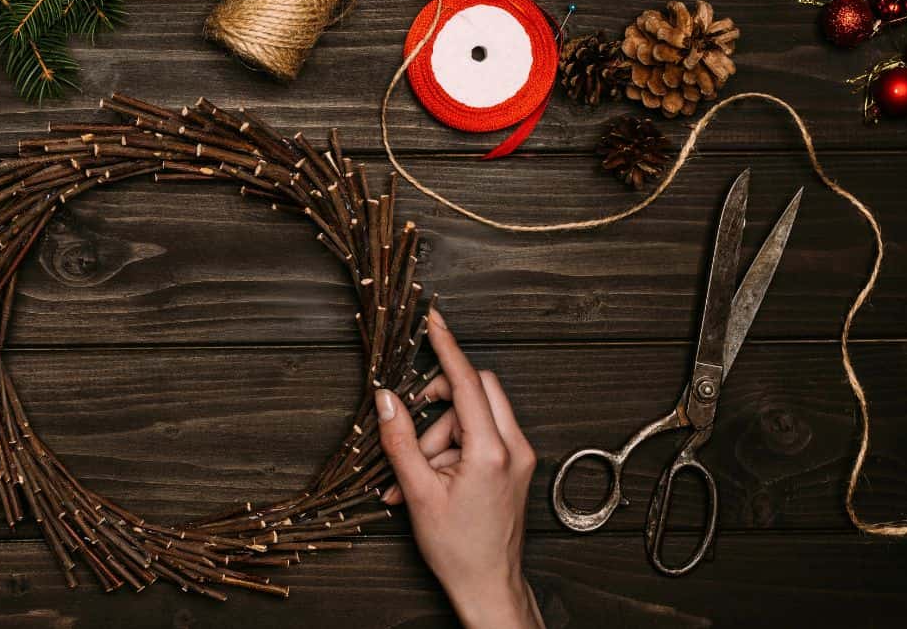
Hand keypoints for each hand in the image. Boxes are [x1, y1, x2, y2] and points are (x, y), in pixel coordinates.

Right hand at [376, 311, 542, 628]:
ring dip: (441, 437)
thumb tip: (386, 399)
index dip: (447, 347)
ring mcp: (519, 457)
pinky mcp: (516, 466)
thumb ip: (400, 439)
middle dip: (440, 403)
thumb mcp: (417, 493)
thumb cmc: (458, 549)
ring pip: (475, 416)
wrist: (488, 586)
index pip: (467, 382)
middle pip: (476, 391)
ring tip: (415, 477)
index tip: (435, 321)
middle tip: (413, 428)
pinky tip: (430, 480)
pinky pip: (483, 436)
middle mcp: (514, 448)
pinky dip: (453, 450)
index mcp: (491, 452)